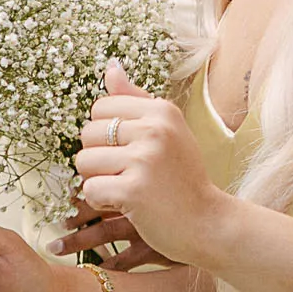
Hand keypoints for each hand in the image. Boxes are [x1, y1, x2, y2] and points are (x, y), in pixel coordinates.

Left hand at [73, 68, 221, 265]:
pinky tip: (124, 205)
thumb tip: (111, 68)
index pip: (100, 107)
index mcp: (161, 110)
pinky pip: (90, 190)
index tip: (127, 150)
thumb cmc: (183, 177)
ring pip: (83, 161)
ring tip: (125, 188)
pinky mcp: (133, 190)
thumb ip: (136, 100)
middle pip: (87, 133)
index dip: (104, 133)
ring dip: (97, 180)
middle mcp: (154, 129)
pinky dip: (100, 201)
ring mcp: (144, 159)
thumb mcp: (168, 131)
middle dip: (97, 157)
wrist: (209, 223)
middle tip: (124, 173)